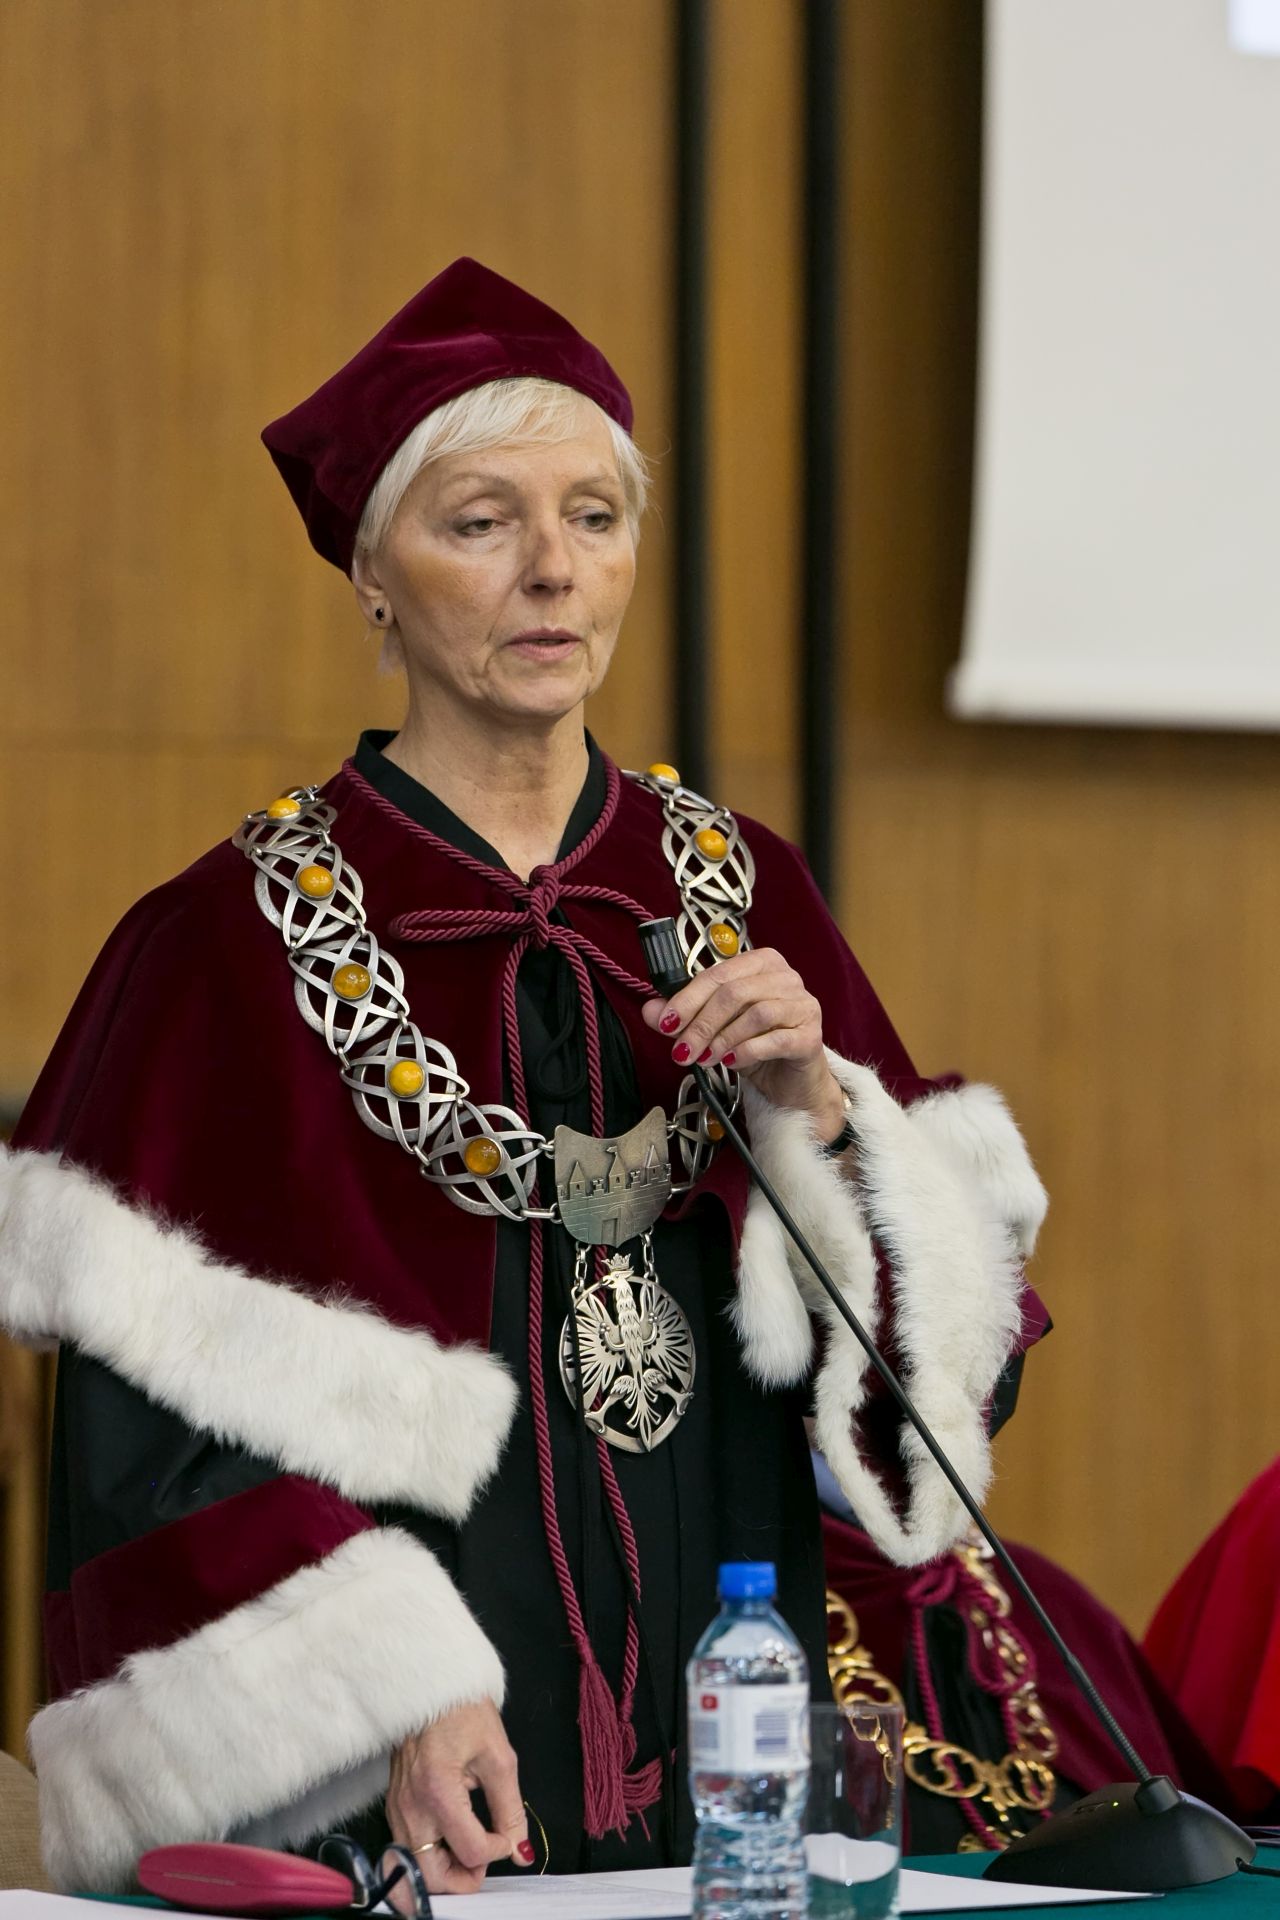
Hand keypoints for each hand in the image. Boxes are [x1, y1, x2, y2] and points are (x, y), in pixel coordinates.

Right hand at [385, 1699, 532, 1897]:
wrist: (431, 1683)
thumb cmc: (464, 1711)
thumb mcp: (499, 1758)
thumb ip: (510, 1810)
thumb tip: (520, 1849)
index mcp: (438, 1791)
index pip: (470, 1850)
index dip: (497, 1850)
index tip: (507, 1835)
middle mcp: (410, 1806)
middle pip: (430, 1875)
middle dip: (462, 1880)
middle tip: (485, 1861)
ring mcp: (397, 1807)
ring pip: (416, 1865)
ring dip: (445, 1869)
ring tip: (472, 1847)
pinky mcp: (394, 1804)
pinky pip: (409, 1845)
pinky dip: (431, 1853)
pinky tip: (452, 1836)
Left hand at [642, 948, 845, 1141]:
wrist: (791, 1083)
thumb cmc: (755, 1047)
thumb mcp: (714, 1030)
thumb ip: (683, 1017)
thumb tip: (650, 1010)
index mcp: (761, 964)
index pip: (718, 974)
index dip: (688, 998)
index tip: (665, 1022)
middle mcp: (786, 978)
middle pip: (735, 992)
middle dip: (701, 1023)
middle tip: (681, 1050)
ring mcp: (803, 1006)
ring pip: (757, 1013)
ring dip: (723, 1038)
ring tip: (705, 1058)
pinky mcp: (811, 1037)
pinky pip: (777, 1039)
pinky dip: (747, 1051)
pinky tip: (731, 1062)